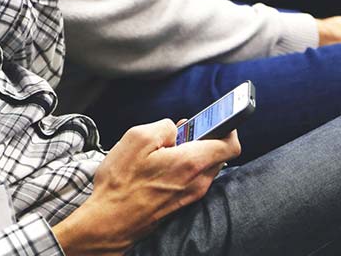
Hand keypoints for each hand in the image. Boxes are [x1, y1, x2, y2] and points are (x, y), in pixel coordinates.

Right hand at [53, 120, 240, 255]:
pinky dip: (185, 167)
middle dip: (204, 138)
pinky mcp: (181, 203)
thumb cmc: (121, 182)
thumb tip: (176, 128)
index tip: (214, 119)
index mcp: (192, 162)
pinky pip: (193, 178)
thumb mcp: (137, 138)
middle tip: (181, 132)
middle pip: (218, 154)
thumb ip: (165, 126)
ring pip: (205, 166)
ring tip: (166, 149)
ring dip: (192, 153)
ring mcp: (191, 195)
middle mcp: (198, 181)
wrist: (110, 222)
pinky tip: (161, 165)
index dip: (226, 127)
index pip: (231, 144)